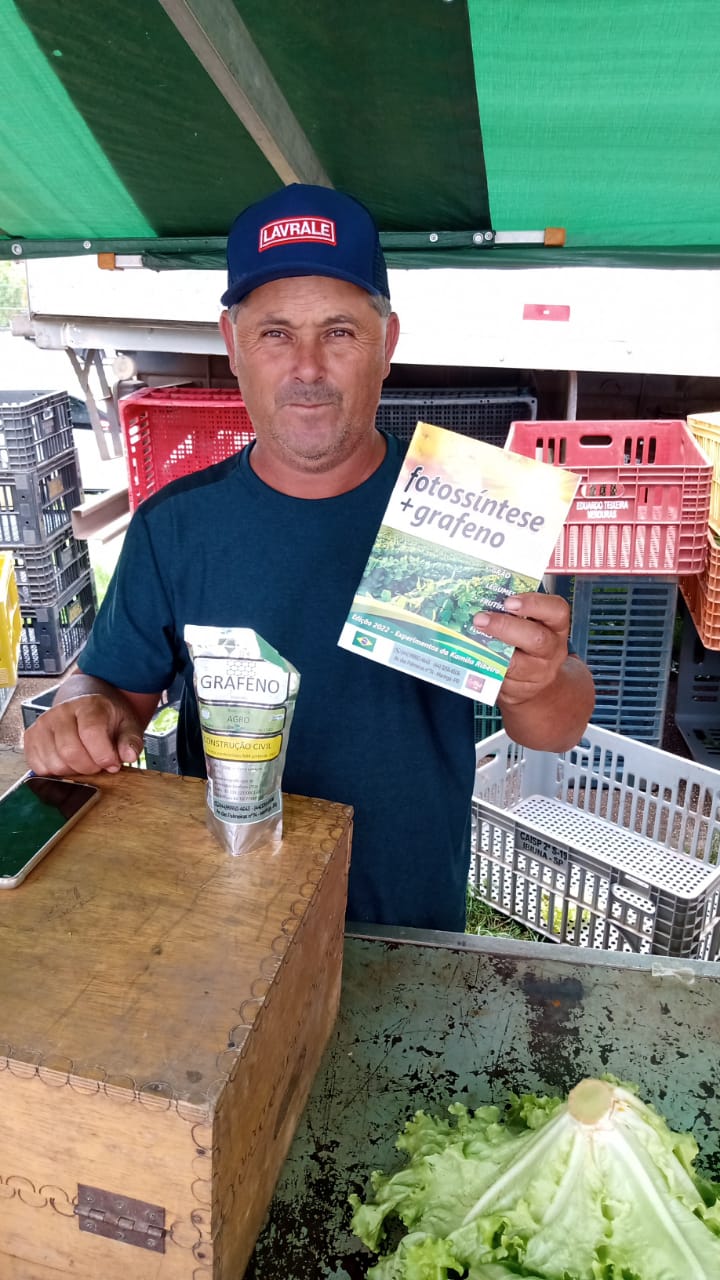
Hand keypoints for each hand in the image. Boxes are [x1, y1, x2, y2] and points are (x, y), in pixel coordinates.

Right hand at [23, 694, 144, 776]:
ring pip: (54, 763)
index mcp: (87, 704)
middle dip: (89, 767)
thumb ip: (131, 740)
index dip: (104, 755)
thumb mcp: (127, 724)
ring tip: (84, 762)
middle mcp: (60, 712)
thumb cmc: (107, 717)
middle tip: (98, 765)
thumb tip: (128, 756)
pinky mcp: (31, 738)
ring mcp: (42, 724)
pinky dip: (56, 773)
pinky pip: (39, 767)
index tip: (113, 763)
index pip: (91, 733)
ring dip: (73, 771)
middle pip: (70, 752)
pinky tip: (68, 763)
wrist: (85, 704)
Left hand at [473, 591, 570, 707]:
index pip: (557, 611)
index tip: (509, 601)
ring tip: (471, 637)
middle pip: (536, 639)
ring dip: (490, 650)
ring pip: (516, 664)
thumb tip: (483, 596)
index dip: (534, 604)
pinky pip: (500, 679)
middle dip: (505, 627)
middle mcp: (552, 650)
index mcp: (556, 627)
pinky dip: (484, 666)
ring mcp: (537, 673)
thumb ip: (514, 612)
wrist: (538, 684)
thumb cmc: (529, 644)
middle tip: (481, 619)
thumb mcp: (532, 624)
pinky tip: (471, 656)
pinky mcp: (519, 690)